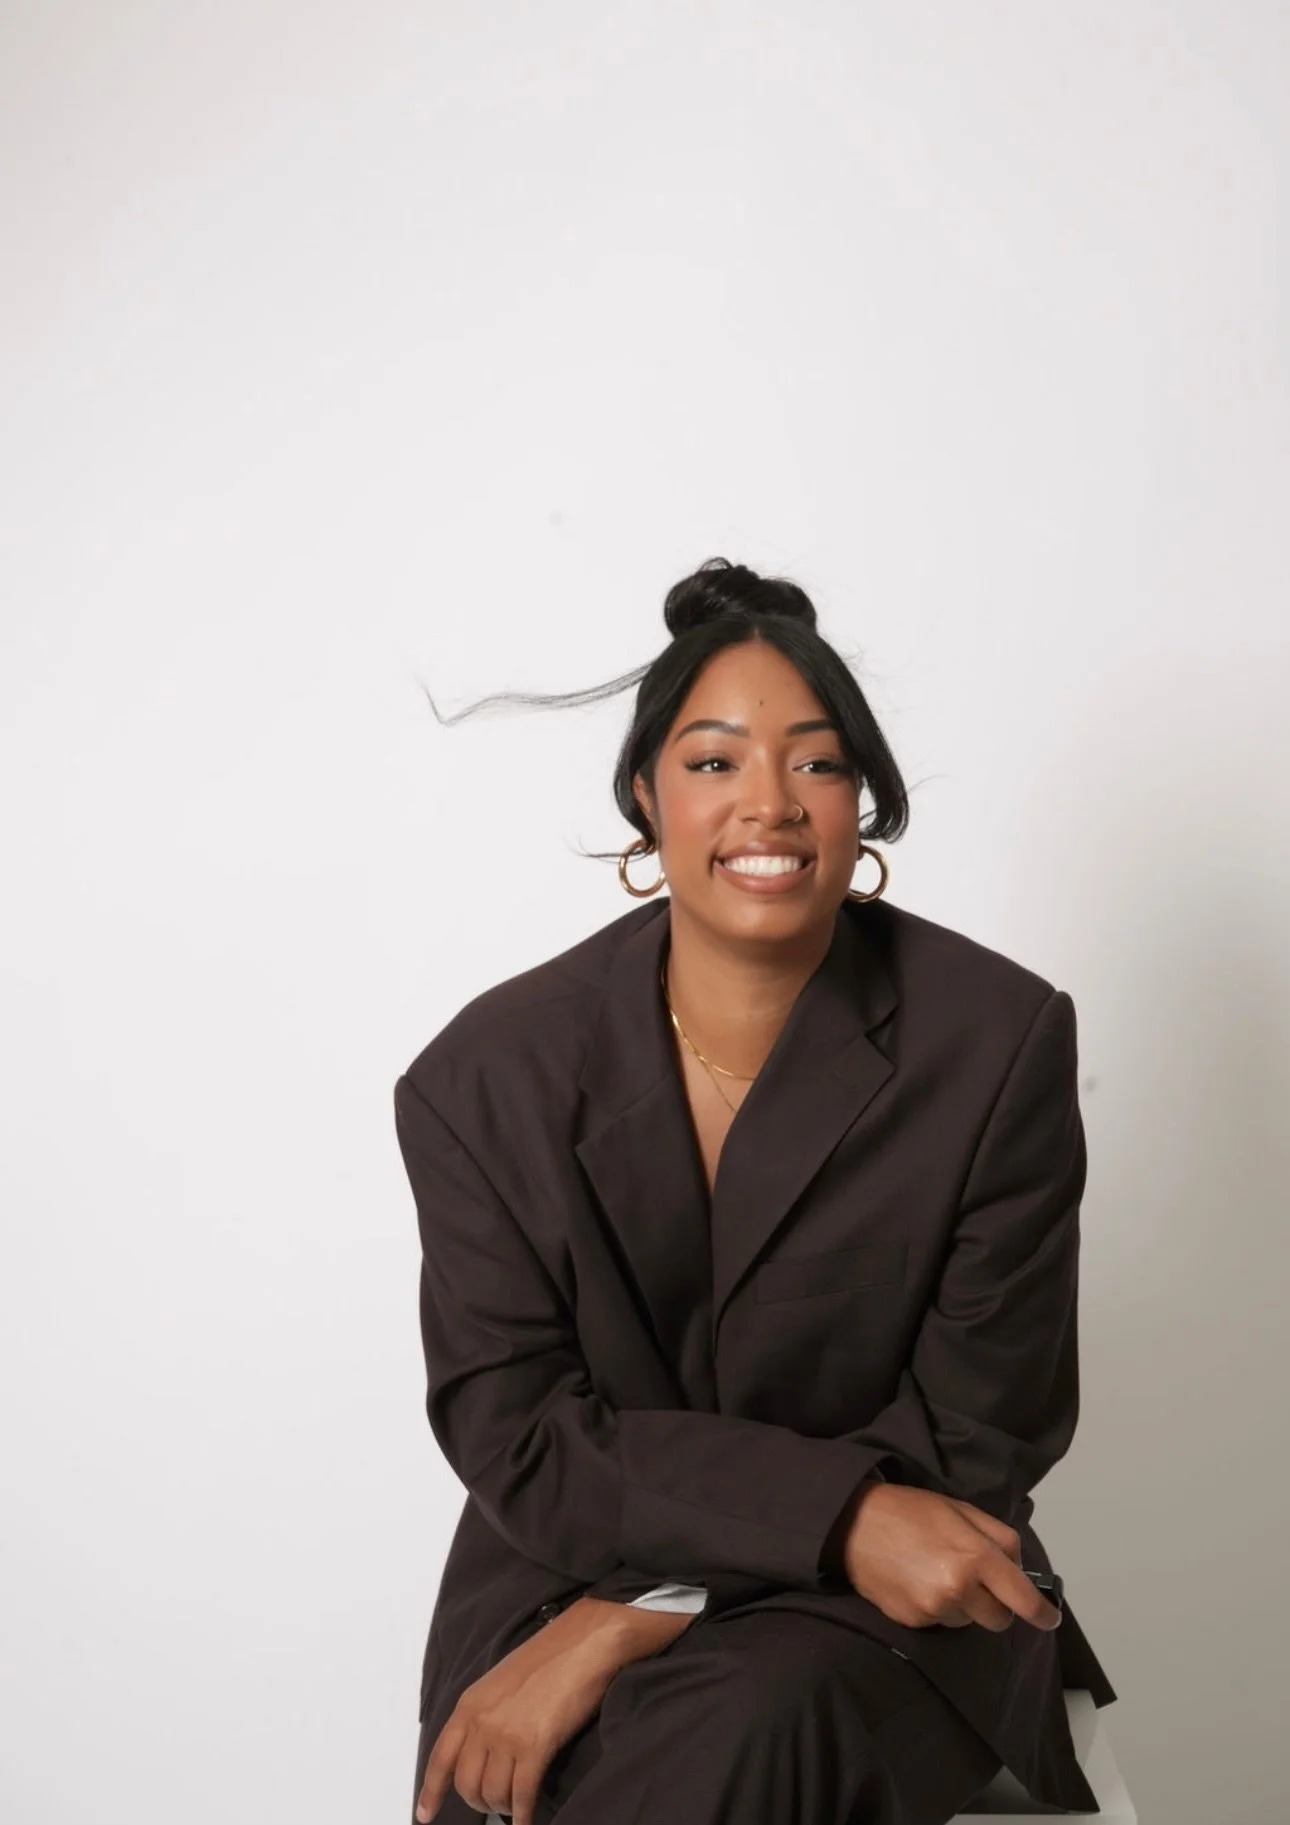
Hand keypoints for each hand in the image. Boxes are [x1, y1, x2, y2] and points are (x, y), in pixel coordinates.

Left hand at [414, 1597, 692, 1824]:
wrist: (584, 1642)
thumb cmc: (550, 1656)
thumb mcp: (502, 1681)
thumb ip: (486, 1713)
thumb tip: (484, 1750)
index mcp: (471, 1703)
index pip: (441, 1757)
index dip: (431, 1790)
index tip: (425, 1815)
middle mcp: (482, 1721)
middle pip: (467, 1784)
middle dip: (480, 1801)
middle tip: (497, 1803)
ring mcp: (507, 1734)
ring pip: (493, 1794)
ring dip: (504, 1807)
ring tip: (517, 1804)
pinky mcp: (535, 1746)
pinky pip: (521, 1795)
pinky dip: (523, 1815)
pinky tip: (527, 1820)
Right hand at [837, 1482, 1062, 1634]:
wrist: (854, 1524)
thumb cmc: (911, 1511)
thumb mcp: (962, 1510)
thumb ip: (999, 1538)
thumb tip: (1019, 1570)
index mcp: (976, 1557)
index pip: (1022, 1598)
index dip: (1042, 1613)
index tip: (1049, 1618)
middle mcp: (959, 1589)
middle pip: (1000, 1619)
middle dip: (996, 1604)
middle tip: (977, 1580)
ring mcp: (934, 1609)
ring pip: (969, 1622)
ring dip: (964, 1606)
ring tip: (938, 1574)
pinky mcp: (914, 1623)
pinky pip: (941, 1623)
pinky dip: (939, 1609)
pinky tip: (919, 1583)